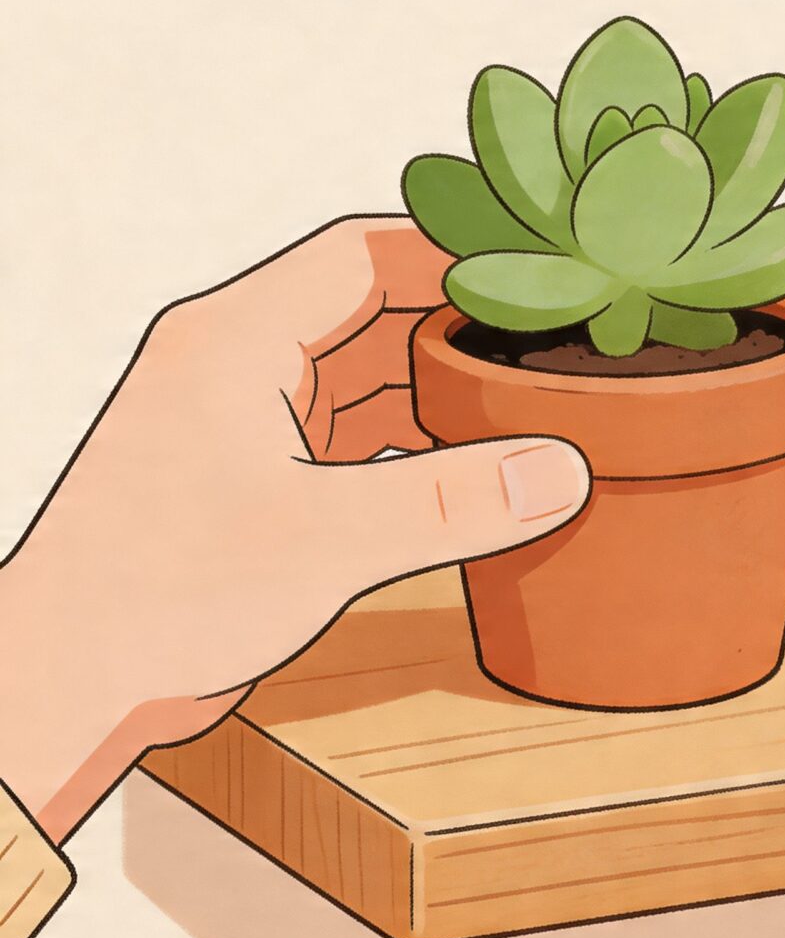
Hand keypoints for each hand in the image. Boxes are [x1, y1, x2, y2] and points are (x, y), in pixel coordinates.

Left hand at [0, 218, 591, 838]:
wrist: (66, 683)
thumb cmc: (155, 597)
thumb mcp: (323, 541)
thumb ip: (449, 501)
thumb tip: (561, 472)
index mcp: (234, 339)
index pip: (365, 255)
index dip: (459, 257)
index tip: (549, 270)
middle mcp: (235, 361)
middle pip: (373, 308)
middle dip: (467, 325)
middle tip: (565, 339)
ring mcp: (241, 419)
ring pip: (366, 372)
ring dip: (444, 386)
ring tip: (536, 399)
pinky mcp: (252, 476)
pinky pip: (352, 430)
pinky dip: (415, 439)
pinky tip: (476, 468)